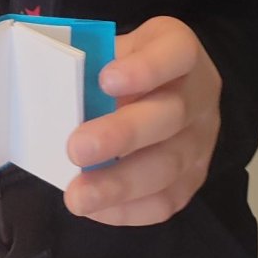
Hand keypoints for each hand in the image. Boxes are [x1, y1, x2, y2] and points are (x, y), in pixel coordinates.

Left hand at [63, 16, 220, 225]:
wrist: (162, 88)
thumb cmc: (129, 63)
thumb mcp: (116, 47)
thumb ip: (95, 62)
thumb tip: (56, 91)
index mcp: (182, 49)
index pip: (178, 52)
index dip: (146, 68)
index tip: (105, 80)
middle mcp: (200, 95)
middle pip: (171, 115)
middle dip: (122, 135)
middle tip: (76, 149)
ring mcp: (201, 141)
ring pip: (168, 167)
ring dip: (119, 185)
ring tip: (78, 196)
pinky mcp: (192, 179)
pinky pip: (166, 201)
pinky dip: (128, 209)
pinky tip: (96, 208)